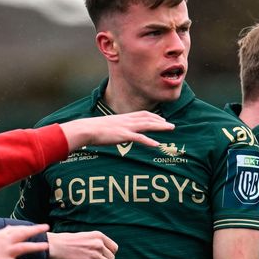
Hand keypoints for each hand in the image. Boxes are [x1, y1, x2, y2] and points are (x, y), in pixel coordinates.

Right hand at [0, 224, 49, 258]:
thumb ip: (0, 233)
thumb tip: (9, 228)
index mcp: (0, 234)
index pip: (16, 229)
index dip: (26, 227)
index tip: (34, 226)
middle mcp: (5, 241)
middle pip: (23, 233)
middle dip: (35, 229)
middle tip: (46, 226)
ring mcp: (5, 251)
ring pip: (24, 247)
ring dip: (35, 246)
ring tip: (46, 246)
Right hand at [47, 231, 117, 258]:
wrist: (55, 247)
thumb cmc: (66, 242)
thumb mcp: (85, 236)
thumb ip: (96, 242)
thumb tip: (105, 253)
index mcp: (98, 235)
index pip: (114, 248)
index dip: (108, 254)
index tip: (100, 256)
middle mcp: (99, 244)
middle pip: (112, 258)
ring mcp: (95, 255)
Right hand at [59, 111, 173, 149]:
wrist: (86, 129)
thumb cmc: (93, 129)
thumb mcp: (106, 126)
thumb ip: (114, 127)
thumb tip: (116, 132)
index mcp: (123, 117)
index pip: (142, 114)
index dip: (154, 116)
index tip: (162, 119)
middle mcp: (126, 120)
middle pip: (148, 118)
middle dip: (161, 121)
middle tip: (171, 125)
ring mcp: (126, 127)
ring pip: (147, 125)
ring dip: (160, 127)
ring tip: (171, 128)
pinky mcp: (123, 135)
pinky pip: (139, 138)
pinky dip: (149, 141)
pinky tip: (156, 145)